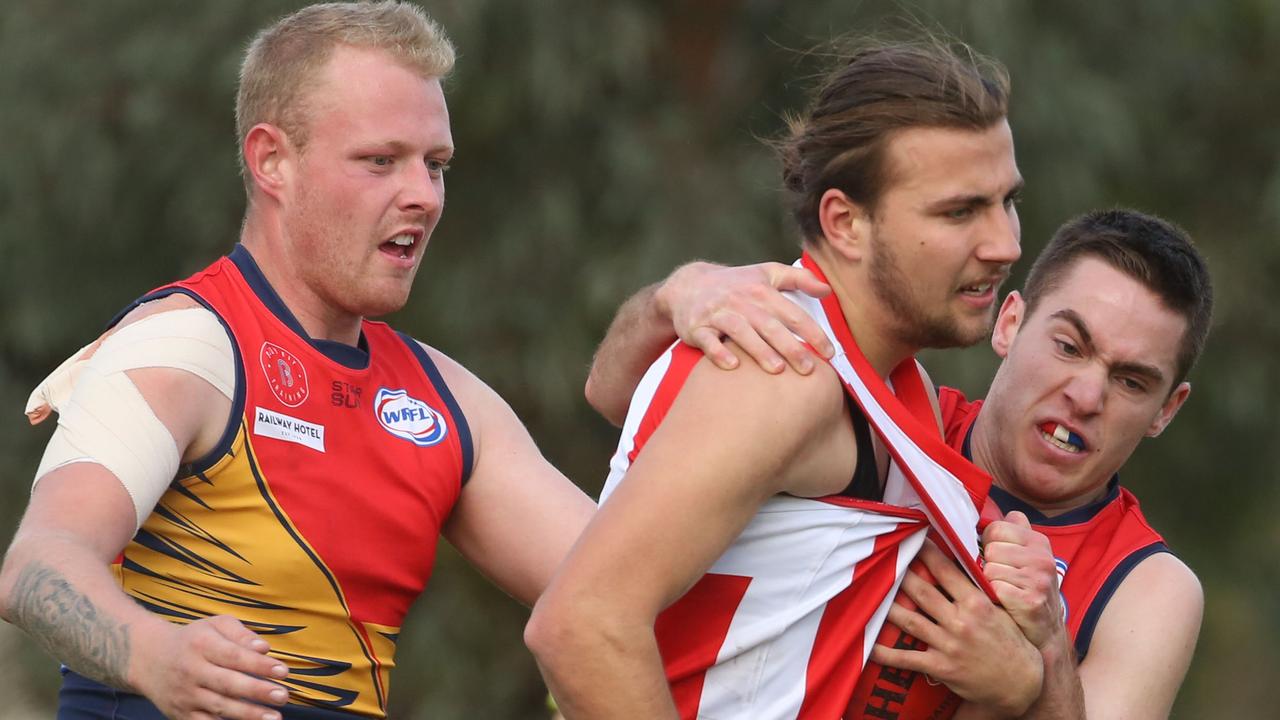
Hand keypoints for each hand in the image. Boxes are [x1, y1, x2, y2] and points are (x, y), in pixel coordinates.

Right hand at [131, 615, 289, 719]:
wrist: (148, 658)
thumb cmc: (194, 640)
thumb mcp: (215, 625)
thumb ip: (241, 634)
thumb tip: (264, 648)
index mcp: (202, 645)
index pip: (234, 656)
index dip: (259, 665)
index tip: (283, 671)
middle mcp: (191, 671)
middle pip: (227, 684)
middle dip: (257, 691)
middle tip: (283, 696)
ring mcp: (185, 695)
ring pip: (218, 707)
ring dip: (248, 715)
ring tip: (274, 717)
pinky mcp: (180, 714)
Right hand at [654, 261, 832, 373]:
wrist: (688, 285)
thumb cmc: (735, 284)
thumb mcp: (766, 273)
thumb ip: (798, 278)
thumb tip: (827, 290)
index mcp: (761, 290)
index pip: (792, 313)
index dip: (812, 332)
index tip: (829, 352)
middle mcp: (740, 301)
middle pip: (769, 325)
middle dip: (790, 347)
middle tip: (808, 368)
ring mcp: (717, 314)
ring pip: (741, 332)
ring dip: (759, 350)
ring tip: (777, 369)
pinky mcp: (697, 327)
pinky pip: (708, 340)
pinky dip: (719, 352)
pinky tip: (732, 366)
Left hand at [871, 541, 1042, 716]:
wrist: (1022, 682)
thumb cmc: (1012, 641)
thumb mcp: (1002, 609)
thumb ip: (981, 588)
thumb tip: (965, 561)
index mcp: (976, 603)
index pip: (947, 571)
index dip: (928, 553)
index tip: (914, 538)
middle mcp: (960, 621)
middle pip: (922, 591)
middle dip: (901, 573)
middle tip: (884, 558)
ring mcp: (949, 644)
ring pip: (910, 620)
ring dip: (888, 607)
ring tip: (869, 592)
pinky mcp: (941, 666)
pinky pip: (908, 658)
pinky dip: (886, 653)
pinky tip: (869, 645)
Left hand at [981, 511, 1063, 648]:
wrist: (1046, 631)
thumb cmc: (1028, 588)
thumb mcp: (1027, 556)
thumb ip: (1013, 531)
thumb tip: (992, 509)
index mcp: (1038, 541)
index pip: (996, 528)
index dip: (987, 542)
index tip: (993, 555)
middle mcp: (1042, 558)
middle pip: (991, 549)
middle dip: (987, 564)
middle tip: (999, 577)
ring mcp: (1038, 579)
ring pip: (989, 569)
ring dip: (988, 581)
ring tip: (1001, 589)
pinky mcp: (1030, 600)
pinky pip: (993, 588)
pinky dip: (992, 596)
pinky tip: (1003, 601)